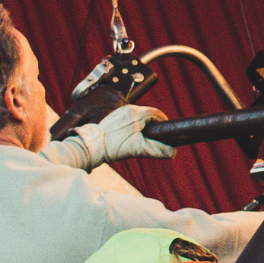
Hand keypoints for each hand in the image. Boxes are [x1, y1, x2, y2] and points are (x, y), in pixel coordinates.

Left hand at [43, 104, 175, 170]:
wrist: (91, 147)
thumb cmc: (114, 147)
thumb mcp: (139, 149)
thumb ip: (157, 150)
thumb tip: (173, 152)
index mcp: (136, 113)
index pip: (156, 113)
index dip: (163, 122)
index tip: (165, 132)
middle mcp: (127, 109)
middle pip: (147, 114)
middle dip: (152, 125)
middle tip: (154, 137)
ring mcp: (118, 113)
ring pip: (136, 117)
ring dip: (142, 126)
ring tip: (141, 139)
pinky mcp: (111, 118)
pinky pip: (127, 120)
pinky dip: (132, 127)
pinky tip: (128, 138)